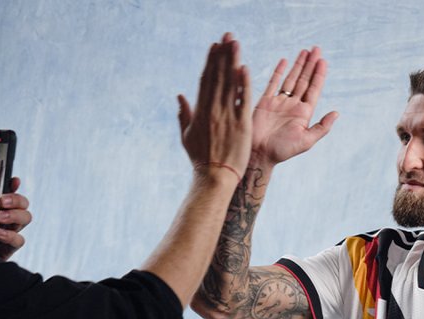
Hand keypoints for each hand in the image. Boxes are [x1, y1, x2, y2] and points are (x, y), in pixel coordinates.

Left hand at [0, 177, 31, 259]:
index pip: (10, 192)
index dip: (14, 185)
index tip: (14, 181)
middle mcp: (6, 217)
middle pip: (24, 204)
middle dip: (16, 200)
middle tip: (1, 201)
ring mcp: (10, 231)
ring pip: (25, 218)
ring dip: (15, 215)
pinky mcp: (9, 248)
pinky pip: (19, 240)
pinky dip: (11, 235)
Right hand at [178, 33, 251, 182]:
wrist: (214, 178)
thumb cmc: (201, 160)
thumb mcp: (187, 136)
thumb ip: (184, 114)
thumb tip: (179, 96)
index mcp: (200, 110)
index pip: (206, 79)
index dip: (211, 61)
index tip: (215, 46)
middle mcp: (213, 110)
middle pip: (218, 76)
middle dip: (223, 54)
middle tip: (228, 36)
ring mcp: (227, 117)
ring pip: (230, 84)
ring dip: (233, 61)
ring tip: (236, 44)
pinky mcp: (241, 125)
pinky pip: (243, 101)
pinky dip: (243, 84)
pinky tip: (244, 68)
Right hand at [252, 46, 337, 164]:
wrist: (260, 153)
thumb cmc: (283, 151)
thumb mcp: (306, 141)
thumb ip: (322, 127)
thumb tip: (336, 113)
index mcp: (304, 114)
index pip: (314, 89)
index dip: (319, 75)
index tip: (323, 61)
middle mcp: (293, 105)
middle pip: (304, 80)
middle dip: (310, 65)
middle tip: (316, 49)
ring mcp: (279, 102)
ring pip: (291, 78)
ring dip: (298, 65)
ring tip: (305, 51)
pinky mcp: (266, 101)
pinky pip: (274, 82)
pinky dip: (279, 71)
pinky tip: (285, 61)